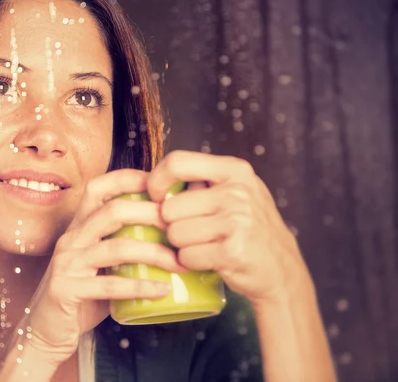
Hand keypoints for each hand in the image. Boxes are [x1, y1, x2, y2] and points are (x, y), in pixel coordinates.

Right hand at [21, 169, 186, 363]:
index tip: (161, 187)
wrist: (43, 332)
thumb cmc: (80, 298)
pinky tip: (162, 290)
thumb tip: (172, 241)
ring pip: (116, 247)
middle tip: (180, 226)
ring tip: (180, 263)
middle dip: (151, 214)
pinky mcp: (66, 290)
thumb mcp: (99, 266)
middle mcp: (71, 239)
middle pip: (113, 211)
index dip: (129, 179)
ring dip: (154, 253)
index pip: (99, 189)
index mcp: (78, 227)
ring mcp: (67, 263)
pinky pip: (109, 285)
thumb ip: (123, 250)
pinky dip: (140, 287)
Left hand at [146, 150, 309, 305]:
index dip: (156, 181)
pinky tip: (209, 260)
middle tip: (192, 232)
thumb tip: (149, 180)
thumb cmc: (247, 228)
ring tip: (204, 245)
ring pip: (175, 234)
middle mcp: (237, 191)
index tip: (155, 197)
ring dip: (181, 246)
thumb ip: (200, 181)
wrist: (282, 269)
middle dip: (172, 225)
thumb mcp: (234, 192)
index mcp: (234, 170)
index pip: (177, 162)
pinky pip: (187, 256)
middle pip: (170, 207)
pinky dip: (191, 262)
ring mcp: (238, 221)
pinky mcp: (233, 251)